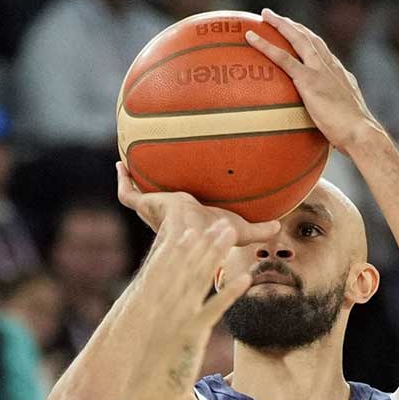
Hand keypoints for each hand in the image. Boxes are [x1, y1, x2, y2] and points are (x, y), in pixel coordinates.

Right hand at [117, 161, 279, 242]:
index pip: (176, 222)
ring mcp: (151, 211)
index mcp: (183, 227)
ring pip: (136, 197)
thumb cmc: (214, 236)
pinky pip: (127, 193)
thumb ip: (258, 230)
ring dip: (130, 183)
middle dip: (148, 197)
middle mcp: (164, 218)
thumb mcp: (239, 231)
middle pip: (153, 207)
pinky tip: (120, 163)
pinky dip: (122, 180)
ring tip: (127, 164)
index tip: (173, 202)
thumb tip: (279, 227)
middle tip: (146, 180)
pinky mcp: (144, 205)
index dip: (173, 215)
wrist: (194, 233)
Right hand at [127, 220, 251, 399]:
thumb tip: (161, 322)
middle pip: (186, 268)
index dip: (180, 248)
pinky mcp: (191, 336)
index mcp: (151, 308)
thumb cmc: (144, 378)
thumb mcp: (148, 347)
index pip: (166, 270)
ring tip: (231, 236)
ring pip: (200, 280)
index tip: (191, 229)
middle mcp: (164, 309)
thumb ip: (157, 329)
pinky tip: (246, 278)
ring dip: (216, 256)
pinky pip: (214, 310)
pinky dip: (230, 293)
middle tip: (220, 222)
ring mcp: (177, 320)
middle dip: (203, 244)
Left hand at [244, 9, 382, 153]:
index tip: (298, 33)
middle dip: (293, 25)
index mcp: (338, 74)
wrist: (360, 132)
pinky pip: (283, 58)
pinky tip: (251, 38)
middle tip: (277, 18)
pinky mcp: (309, 80)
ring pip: (297, 39)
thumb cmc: (352, 134)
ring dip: (281, 25)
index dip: (309, 40)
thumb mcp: (342, 120)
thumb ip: (331, 116)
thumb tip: (324, 128)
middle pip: (310, 38)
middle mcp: (330, 66)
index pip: (322, 51)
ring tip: (265, 15)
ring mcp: (319, 70)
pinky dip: (266, 46)